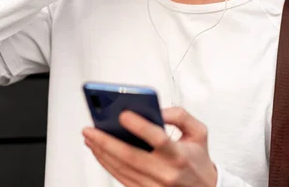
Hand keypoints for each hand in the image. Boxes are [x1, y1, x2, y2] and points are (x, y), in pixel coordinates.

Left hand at [83, 107, 217, 186]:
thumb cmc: (197, 159)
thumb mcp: (198, 132)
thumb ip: (180, 115)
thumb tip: (157, 109)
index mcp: (180, 155)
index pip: (159, 139)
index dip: (140, 126)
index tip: (123, 114)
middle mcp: (166, 173)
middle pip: (131, 156)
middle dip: (106, 141)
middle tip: (90, 128)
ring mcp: (153, 186)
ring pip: (121, 168)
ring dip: (101, 152)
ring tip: (90, 137)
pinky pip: (121, 178)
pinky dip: (107, 163)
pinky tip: (98, 151)